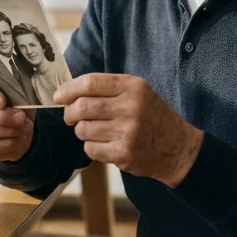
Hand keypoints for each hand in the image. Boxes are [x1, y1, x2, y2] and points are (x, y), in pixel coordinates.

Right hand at [0, 73, 33, 162]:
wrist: (13, 123)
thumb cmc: (11, 102)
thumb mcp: (15, 92)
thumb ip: (14, 94)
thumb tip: (18, 107)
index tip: (3, 102)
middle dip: (1, 117)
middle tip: (21, 118)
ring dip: (7, 131)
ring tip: (25, 128)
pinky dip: (5, 144)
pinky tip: (18, 139)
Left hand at [54, 74, 202, 186]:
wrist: (178, 148)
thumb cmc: (152, 117)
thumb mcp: (138, 93)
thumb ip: (107, 89)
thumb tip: (67, 92)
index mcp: (134, 87)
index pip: (90, 83)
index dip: (69, 89)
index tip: (58, 96)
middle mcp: (131, 107)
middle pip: (82, 106)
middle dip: (70, 113)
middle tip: (71, 117)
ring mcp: (128, 131)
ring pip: (83, 129)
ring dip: (82, 131)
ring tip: (95, 132)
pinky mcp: (124, 153)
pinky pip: (90, 149)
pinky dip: (91, 147)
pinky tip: (105, 145)